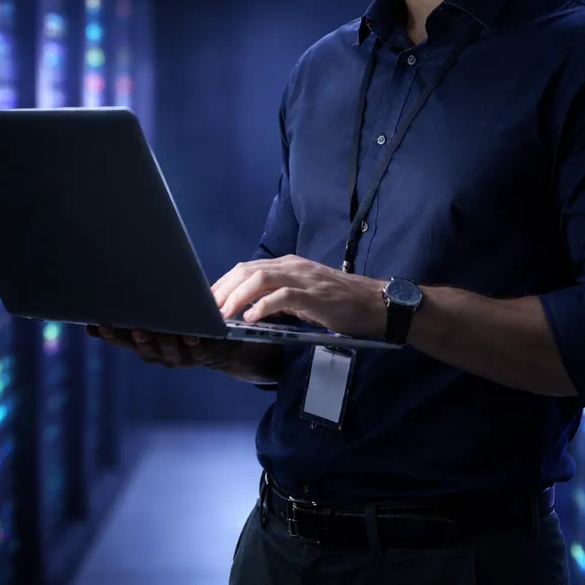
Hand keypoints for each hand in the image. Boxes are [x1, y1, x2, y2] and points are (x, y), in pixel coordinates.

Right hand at [86, 324, 233, 369]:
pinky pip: (197, 353)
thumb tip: (100, 307)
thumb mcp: (155, 316)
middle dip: (137, 340)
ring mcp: (179, 357)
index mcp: (143, 343)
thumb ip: (133, 315)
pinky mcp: (202, 356)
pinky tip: (191, 337)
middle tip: (134, 328)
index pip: (122, 340)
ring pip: (169, 353)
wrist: (214, 342)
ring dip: (165, 343)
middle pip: (144, 349)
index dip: (111, 335)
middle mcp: (158, 354)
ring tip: (163, 332)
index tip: (99, 324)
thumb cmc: (178, 321)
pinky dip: (193, 346)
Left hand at [212, 256, 387, 339]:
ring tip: (224, 313)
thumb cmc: (341, 303)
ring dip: (237, 296)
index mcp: (289, 265)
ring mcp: (303, 278)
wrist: (375, 304)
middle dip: (224, 289)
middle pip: (248, 270)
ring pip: (260, 279)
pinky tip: (250, 319)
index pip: (247, 268)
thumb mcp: (304, 297)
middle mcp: (293, 266)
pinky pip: (282, 296)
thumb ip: (280, 297)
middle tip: (209, 309)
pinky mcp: (314, 294)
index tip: (209, 300)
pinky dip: (262, 306)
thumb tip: (251, 308)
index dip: (224, 283)